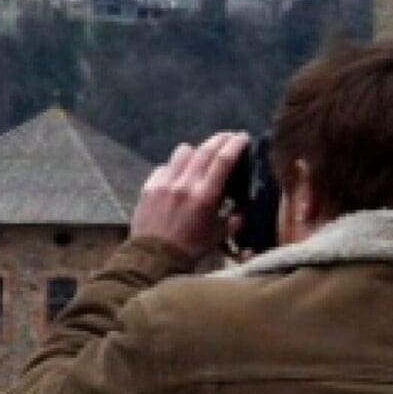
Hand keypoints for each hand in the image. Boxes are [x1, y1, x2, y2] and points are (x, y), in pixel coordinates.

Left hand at [130, 132, 249, 262]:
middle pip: (205, 150)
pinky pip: (164, 166)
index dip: (235, 144)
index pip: (223, 160)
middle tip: (229, 137)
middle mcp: (184, 184)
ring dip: (196, 150)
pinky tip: (178, 175)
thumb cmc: (190, 247)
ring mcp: (164, 183)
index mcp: (205, 196)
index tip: (243, 137)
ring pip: (183, 152)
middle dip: (220, 139)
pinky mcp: (149, 186)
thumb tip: (243, 209)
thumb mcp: (219, 235)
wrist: (153, 256)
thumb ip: (234, 219)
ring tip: (202, 156)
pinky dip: (175, 167)